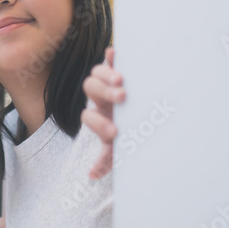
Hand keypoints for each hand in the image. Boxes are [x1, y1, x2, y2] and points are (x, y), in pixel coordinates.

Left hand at [81, 46, 124, 178]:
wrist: (140, 122)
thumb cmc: (129, 136)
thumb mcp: (119, 149)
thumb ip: (106, 160)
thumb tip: (92, 175)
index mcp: (99, 117)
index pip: (89, 117)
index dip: (97, 123)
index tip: (114, 132)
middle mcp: (100, 98)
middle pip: (91, 89)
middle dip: (104, 93)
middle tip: (121, 97)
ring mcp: (108, 83)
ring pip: (97, 73)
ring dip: (107, 75)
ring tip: (121, 80)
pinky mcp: (119, 71)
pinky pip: (111, 60)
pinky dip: (111, 56)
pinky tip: (114, 52)